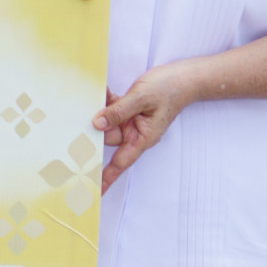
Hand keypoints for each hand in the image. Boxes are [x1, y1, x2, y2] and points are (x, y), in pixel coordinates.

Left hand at [96, 62, 199, 190]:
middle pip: (108, 138)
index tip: (93, 189)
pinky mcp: (129, 111)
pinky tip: (107, 91)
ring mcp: (132, 122)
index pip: (121, 162)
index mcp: (143, 138)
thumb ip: (118, 111)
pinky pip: (112, 110)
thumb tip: (97, 123)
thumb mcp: (142, 98)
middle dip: (96, 127)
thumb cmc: (170, 89)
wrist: (185, 77)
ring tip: (104, 95)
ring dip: (102, 109)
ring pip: (107, 122)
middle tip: (82, 117)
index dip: (107, 176)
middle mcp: (136, 133)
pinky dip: (108, 101)